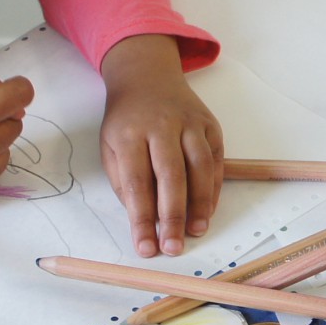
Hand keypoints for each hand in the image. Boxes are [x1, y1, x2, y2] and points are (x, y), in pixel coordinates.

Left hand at [99, 34, 223, 256]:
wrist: (147, 77)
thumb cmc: (126, 120)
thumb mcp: (109, 146)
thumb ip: (124, 182)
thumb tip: (144, 220)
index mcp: (130, 133)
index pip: (136, 182)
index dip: (141, 218)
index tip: (144, 247)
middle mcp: (162, 126)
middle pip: (171, 176)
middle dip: (173, 216)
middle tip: (173, 247)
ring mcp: (189, 123)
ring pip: (200, 167)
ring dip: (200, 204)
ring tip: (195, 232)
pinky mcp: (210, 125)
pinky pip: (216, 160)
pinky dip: (214, 188)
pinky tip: (207, 211)